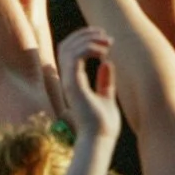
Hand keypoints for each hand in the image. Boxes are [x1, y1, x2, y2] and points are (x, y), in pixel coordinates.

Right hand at [57, 26, 119, 143]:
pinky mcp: (72, 85)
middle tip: (105, 35)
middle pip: (66, 45)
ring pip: (69, 47)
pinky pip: (75, 57)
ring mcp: (68, 81)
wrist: (100, 141)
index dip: (84, 39)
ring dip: (88, 39)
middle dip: (85, 34)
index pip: (70, 51)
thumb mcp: (106, 97)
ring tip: (107, 42)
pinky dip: (88, 48)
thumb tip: (107, 63)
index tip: (105, 40)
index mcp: (74, 82)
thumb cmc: (103, 125)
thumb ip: (105, 81)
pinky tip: (103, 53)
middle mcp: (67, 79)